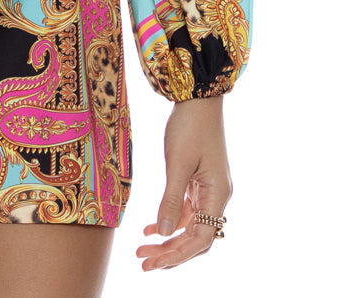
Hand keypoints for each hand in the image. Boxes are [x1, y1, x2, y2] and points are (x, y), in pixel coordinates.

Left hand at [136, 95, 231, 270]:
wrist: (197, 97)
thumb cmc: (189, 126)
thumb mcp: (177, 163)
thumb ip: (172, 199)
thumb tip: (164, 232)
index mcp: (218, 194)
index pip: (201, 239)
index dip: (177, 255)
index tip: (152, 262)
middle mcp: (218, 196)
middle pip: (197, 237)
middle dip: (170, 253)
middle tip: (142, 262)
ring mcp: (209, 189)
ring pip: (190, 226)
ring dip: (168, 239)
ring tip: (142, 249)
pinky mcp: (199, 180)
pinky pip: (187, 210)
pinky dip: (170, 221)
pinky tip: (150, 229)